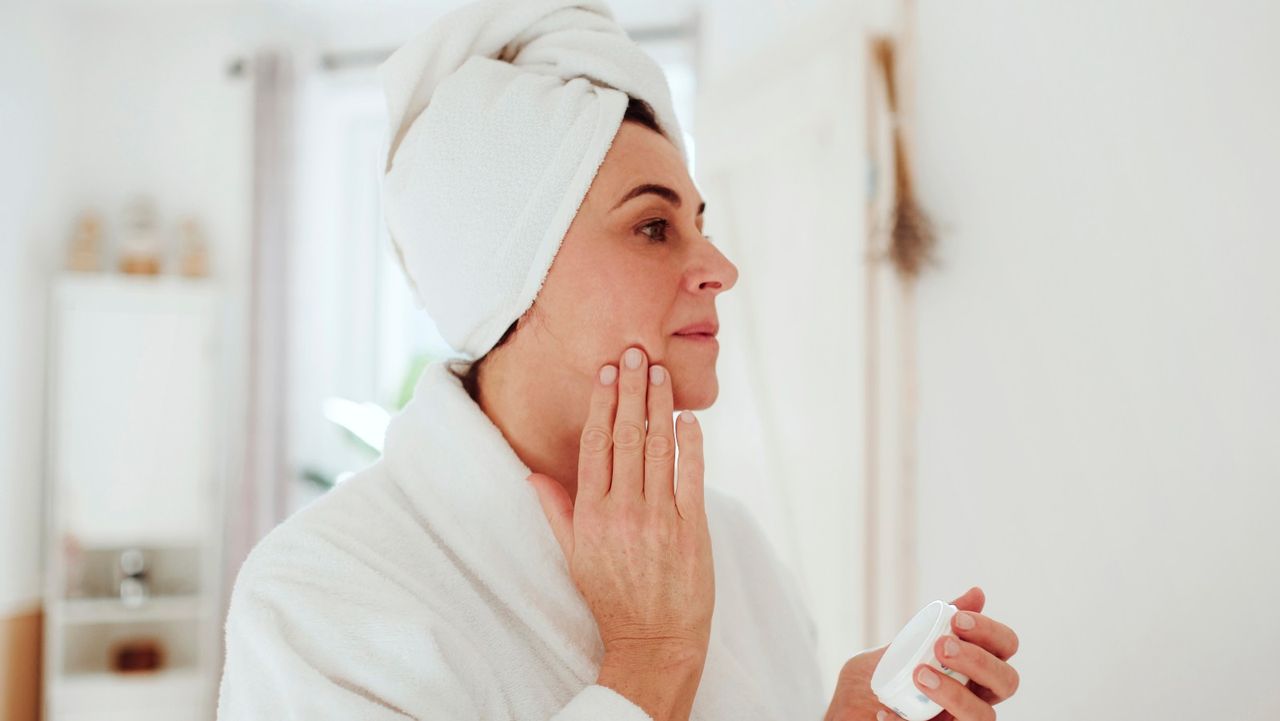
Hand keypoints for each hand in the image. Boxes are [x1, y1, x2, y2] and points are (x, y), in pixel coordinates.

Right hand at [528, 346, 713, 720]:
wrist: (654, 641)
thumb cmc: (612, 598)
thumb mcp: (574, 556)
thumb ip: (557, 511)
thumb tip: (531, 476)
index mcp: (592, 514)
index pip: (596, 445)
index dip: (603, 403)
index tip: (608, 372)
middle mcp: (624, 510)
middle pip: (627, 437)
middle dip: (631, 391)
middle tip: (635, 353)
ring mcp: (659, 518)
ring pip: (658, 448)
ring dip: (660, 406)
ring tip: (660, 373)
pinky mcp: (692, 528)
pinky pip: (691, 475)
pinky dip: (691, 444)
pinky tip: (688, 418)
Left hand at [826, 587, 1020, 720]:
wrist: (851, 712)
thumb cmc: (884, 676)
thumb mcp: (905, 644)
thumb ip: (937, 622)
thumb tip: (977, 592)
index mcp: (976, 667)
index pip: (1005, 646)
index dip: (990, 631)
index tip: (956, 620)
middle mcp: (977, 696)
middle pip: (1007, 681)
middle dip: (979, 660)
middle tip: (942, 646)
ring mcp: (961, 720)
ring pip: (984, 716)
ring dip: (955, 694)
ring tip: (919, 675)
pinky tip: (886, 712)